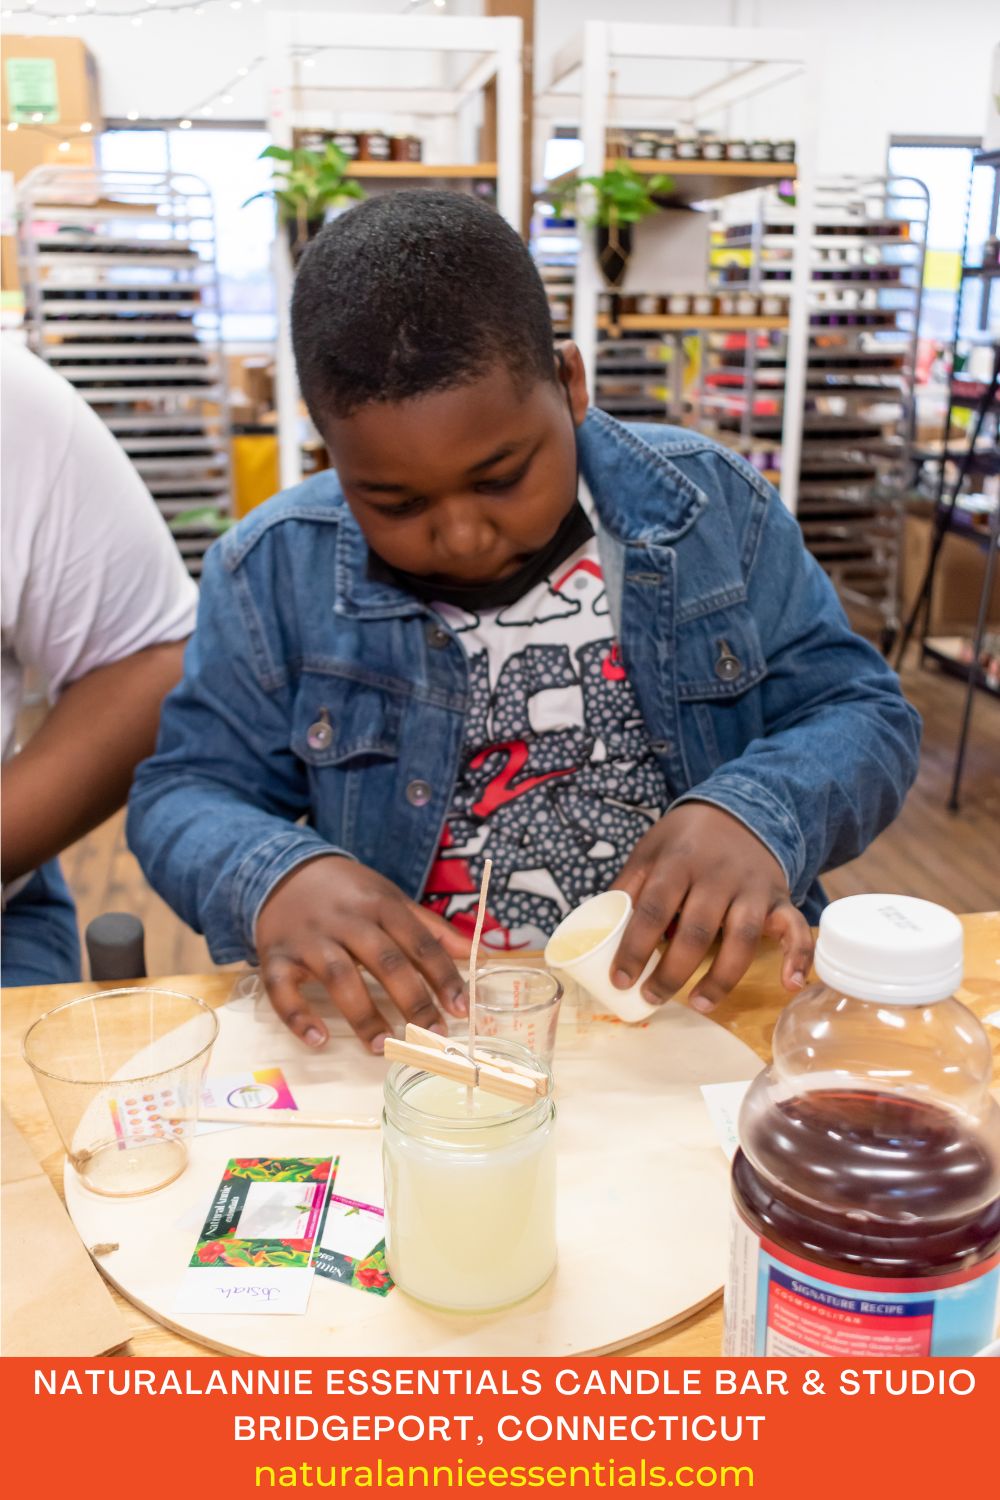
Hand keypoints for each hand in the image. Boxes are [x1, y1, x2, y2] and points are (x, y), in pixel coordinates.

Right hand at [255, 856, 470, 1051]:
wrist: (283, 869)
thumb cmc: (349, 893)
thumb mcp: (391, 899)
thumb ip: (431, 929)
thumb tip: (479, 955)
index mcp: (380, 905)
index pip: (419, 943)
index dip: (443, 977)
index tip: (463, 1009)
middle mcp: (347, 921)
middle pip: (385, 961)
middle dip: (413, 1001)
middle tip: (433, 1036)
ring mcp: (310, 939)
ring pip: (339, 977)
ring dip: (363, 1014)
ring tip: (383, 1047)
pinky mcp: (275, 957)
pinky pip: (283, 990)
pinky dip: (298, 1017)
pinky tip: (317, 1040)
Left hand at [610, 802, 813, 1011]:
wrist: (740, 810)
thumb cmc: (686, 839)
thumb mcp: (649, 850)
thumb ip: (628, 887)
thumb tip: (597, 930)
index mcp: (678, 861)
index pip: (653, 909)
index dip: (635, 948)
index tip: (620, 980)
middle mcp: (717, 874)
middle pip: (695, 931)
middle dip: (671, 972)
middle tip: (651, 998)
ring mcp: (752, 887)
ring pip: (741, 938)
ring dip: (720, 977)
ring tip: (698, 1004)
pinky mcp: (779, 898)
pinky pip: (796, 929)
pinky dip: (798, 958)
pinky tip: (789, 985)